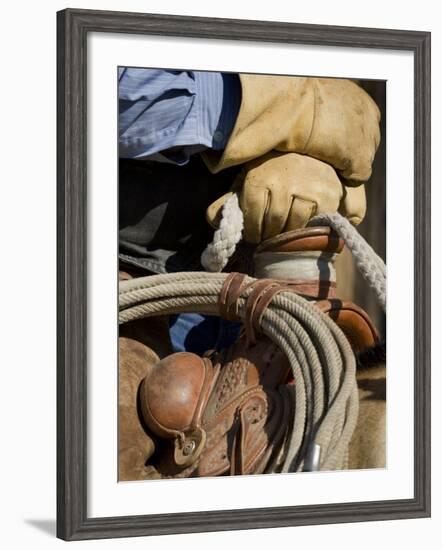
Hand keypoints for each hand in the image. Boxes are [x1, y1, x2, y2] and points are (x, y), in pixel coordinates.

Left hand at [207, 152, 365, 243]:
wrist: (309, 155)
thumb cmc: (271, 173)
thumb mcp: (247, 183)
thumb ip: (227, 202)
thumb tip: (211, 219)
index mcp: (259, 178)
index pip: (252, 218)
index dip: (252, 231)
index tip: (255, 235)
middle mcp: (284, 181)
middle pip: (273, 224)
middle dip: (269, 234)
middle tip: (269, 236)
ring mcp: (308, 189)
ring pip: (294, 226)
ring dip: (288, 234)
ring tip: (285, 230)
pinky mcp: (328, 197)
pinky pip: (314, 224)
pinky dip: (307, 229)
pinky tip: (303, 224)